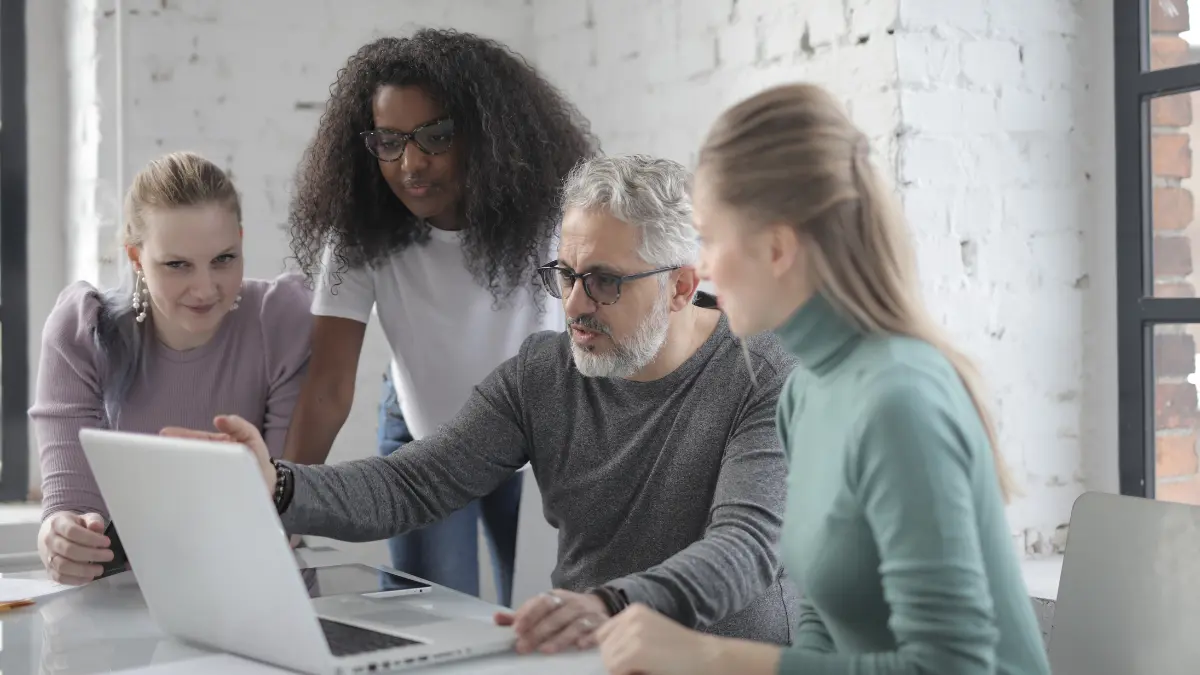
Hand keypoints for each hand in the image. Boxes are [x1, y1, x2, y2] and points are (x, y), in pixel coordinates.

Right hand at [37, 512, 112, 584]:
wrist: (53, 532)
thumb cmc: (73, 525)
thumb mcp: (85, 518)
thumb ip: (93, 521)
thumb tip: (96, 526)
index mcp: (58, 524)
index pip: (72, 531)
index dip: (91, 538)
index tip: (107, 542)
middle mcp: (49, 540)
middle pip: (69, 550)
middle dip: (92, 554)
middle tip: (108, 556)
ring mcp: (47, 556)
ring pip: (63, 566)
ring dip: (84, 570)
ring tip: (100, 569)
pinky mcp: (49, 569)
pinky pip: (59, 578)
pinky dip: (75, 580)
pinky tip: (89, 577)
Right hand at [161, 415, 274, 495]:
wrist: (268, 484)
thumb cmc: (255, 458)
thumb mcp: (250, 436)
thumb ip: (238, 425)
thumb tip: (219, 419)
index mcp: (211, 446)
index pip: (192, 440)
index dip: (179, 437)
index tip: (165, 434)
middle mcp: (206, 461)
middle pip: (186, 456)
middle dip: (171, 452)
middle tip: (156, 450)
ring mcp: (207, 476)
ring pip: (188, 472)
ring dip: (178, 469)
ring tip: (163, 467)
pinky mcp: (211, 492)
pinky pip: (197, 488)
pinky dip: (189, 487)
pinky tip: (180, 488)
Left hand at [493, 589, 608, 654]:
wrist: (599, 605)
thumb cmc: (565, 611)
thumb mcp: (545, 609)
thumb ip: (522, 616)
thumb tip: (497, 619)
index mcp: (556, 597)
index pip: (542, 602)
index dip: (529, 615)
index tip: (516, 630)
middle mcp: (573, 603)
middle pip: (556, 615)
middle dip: (539, 631)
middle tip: (524, 646)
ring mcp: (588, 614)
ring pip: (575, 624)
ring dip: (561, 637)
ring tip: (546, 650)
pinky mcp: (602, 625)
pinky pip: (597, 631)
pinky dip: (589, 638)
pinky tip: (579, 646)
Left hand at [597, 604, 738, 674]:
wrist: (707, 658)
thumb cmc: (681, 653)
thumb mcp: (650, 635)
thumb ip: (627, 638)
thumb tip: (601, 653)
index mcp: (634, 611)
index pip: (604, 634)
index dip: (612, 651)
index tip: (627, 662)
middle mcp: (631, 617)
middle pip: (603, 647)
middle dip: (616, 662)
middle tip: (641, 666)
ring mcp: (633, 632)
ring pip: (607, 659)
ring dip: (621, 669)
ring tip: (644, 668)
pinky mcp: (636, 650)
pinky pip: (614, 668)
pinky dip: (625, 674)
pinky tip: (644, 671)